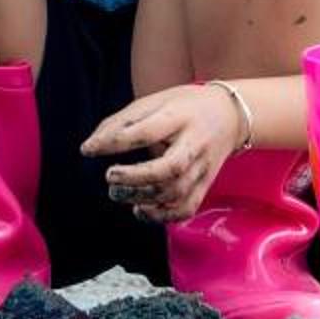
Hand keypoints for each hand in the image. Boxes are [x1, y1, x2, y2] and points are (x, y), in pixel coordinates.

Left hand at [80, 85, 246, 223]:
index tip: (88, 149)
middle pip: (168, 168)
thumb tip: (89, 146)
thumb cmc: (184, 106)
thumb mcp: (153, 102)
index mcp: (178, 117)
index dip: (114, 142)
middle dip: (134, 177)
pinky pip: (187, 208)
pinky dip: (162, 216)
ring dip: (142, 198)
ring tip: (117, 192)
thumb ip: (121, 122)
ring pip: (176, 193)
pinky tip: (140, 210)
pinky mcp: (205, 184)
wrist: (231, 115)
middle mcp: (194, 144)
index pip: (145, 132)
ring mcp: (203, 167)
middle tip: (109, 176)